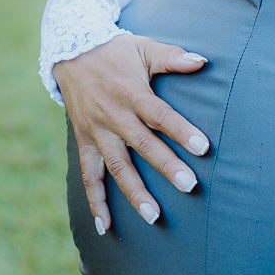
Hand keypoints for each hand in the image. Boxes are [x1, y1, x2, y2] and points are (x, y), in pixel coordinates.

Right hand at [55, 34, 210, 232]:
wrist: (70, 51)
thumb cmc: (116, 51)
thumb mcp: (144, 47)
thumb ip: (173, 57)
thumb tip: (203, 61)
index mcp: (131, 92)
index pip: (160, 115)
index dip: (182, 131)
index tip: (204, 148)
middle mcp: (113, 116)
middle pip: (142, 145)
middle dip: (166, 167)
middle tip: (190, 186)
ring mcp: (96, 132)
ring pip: (116, 167)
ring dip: (134, 193)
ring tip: (154, 217)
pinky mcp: (84, 142)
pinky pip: (89, 177)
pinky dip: (96, 202)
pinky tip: (106, 227)